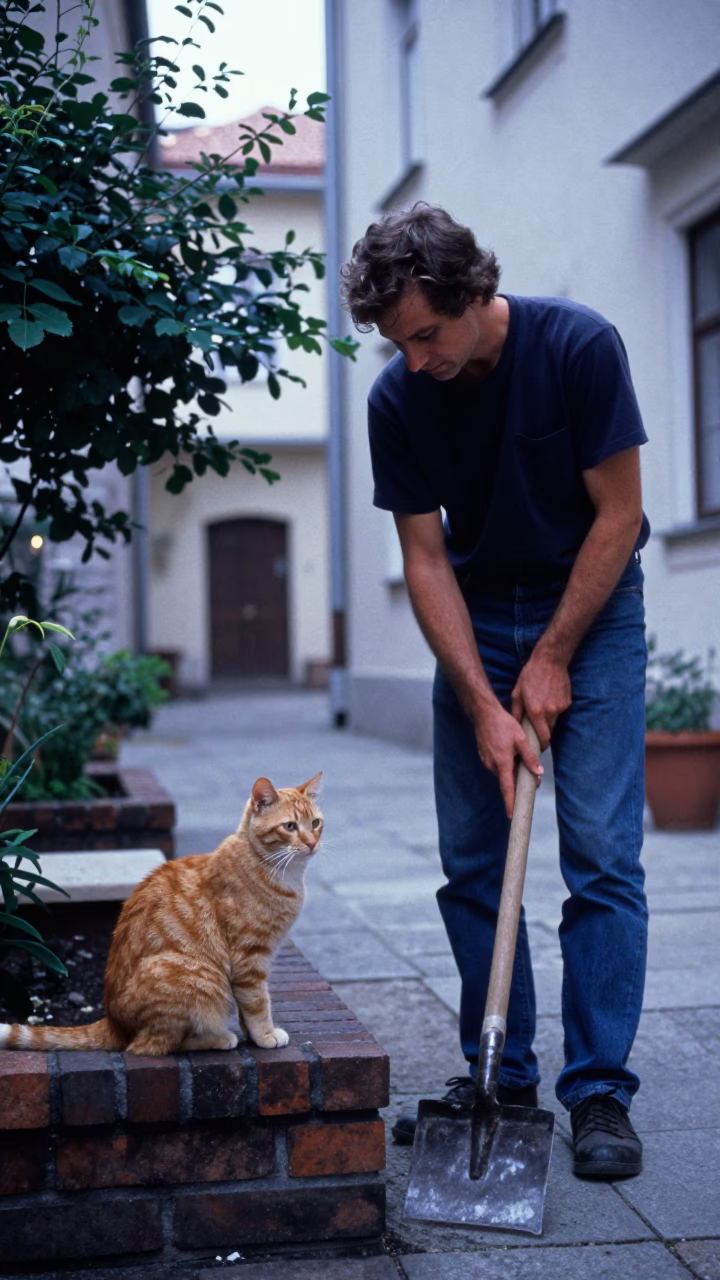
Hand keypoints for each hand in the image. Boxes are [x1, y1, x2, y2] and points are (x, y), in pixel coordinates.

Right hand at [473, 702, 542, 818]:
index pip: (507, 789)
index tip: (512, 815)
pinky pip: (498, 765)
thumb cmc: (503, 724)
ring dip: (513, 771)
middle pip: (507, 781)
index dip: (510, 803)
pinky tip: (511, 753)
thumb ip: (530, 758)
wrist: (484, 714)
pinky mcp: (485, 756)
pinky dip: (506, 764)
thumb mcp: (521, 739)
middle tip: (534, 781)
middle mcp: (492, 765)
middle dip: (519, 783)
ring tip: (522, 760)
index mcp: (502, 763)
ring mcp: (487, 761)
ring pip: (503, 772)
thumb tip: (539, 773)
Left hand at [511, 651, 571, 751]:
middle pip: (550, 732)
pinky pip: (560, 711)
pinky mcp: (567, 702)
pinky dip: (555, 710)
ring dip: (549, 721)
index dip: (541, 746)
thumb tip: (516, 726)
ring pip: (555, 722)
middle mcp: (550, 711)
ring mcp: (560, 707)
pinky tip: (549, 699)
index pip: (542, 737)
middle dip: (544, 735)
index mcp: (536, 711)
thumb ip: (516, 712)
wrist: (550, 661)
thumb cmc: (530, 676)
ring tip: (542, 710)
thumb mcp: (517, 693)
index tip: (539, 748)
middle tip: (537, 732)